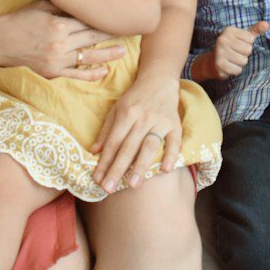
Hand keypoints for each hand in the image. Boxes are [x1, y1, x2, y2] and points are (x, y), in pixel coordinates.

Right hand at [4, 7, 123, 79]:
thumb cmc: (18, 20)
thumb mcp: (39, 6)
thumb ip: (60, 4)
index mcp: (59, 25)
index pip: (87, 21)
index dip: (104, 19)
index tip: (118, 16)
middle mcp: (60, 43)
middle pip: (92, 37)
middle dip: (111, 34)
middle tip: (130, 30)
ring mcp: (57, 60)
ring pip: (88, 57)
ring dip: (107, 54)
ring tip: (123, 51)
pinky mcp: (52, 72)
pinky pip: (76, 74)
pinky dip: (91, 74)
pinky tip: (104, 71)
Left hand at [92, 76, 181, 191]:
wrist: (159, 80)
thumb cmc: (135, 98)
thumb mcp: (116, 109)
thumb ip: (106, 130)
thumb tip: (94, 151)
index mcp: (126, 113)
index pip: (113, 142)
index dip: (104, 161)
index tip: (97, 179)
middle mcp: (143, 117)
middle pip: (128, 147)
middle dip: (117, 169)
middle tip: (109, 189)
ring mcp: (160, 121)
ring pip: (149, 146)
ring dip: (140, 166)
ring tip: (132, 185)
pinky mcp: (175, 124)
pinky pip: (175, 141)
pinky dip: (171, 155)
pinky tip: (165, 170)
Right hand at [210, 21, 267, 78]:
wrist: (212, 62)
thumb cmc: (231, 48)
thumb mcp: (242, 37)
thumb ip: (255, 30)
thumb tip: (267, 24)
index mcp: (229, 30)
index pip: (250, 39)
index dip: (247, 44)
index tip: (237, 45)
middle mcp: (223, 39)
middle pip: (248, 50)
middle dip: (244, 55)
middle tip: (234, 54)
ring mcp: (220, 52)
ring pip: (244, 61)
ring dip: (240, 63)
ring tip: (231, 60)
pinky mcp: (219, 65)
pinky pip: (238, 70)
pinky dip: (235, 70)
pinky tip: (228, 66)